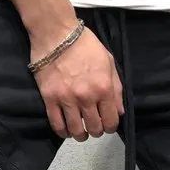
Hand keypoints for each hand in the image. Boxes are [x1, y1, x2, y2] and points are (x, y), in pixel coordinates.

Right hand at [30, 26, 123, 141]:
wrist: (56, 34)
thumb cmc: (85, 45)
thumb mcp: (108, 62)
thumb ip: (116, 88)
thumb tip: (119, 112)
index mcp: (103, 88)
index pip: (111, 120)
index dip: (111, 127)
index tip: (108, 124)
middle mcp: (86, 97)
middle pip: (95, 128)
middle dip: (97, 131)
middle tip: (94, 127)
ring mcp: (67, 100)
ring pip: (76, 130)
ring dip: (81, 135)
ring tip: (81, 132)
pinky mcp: (50, 100)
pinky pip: (57, 125)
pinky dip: (63, 132)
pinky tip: (67, 131)